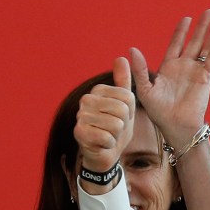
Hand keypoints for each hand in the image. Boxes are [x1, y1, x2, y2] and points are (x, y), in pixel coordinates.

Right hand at [74, 57, 134, 173]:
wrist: (105, 152)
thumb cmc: (116, 128)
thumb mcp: (125, 104)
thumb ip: (124, 82)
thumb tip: (121, 57)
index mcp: (98, 90)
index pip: (128, 97)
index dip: (130, 112)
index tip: (121, 117)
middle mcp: (86, 100)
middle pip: (122, 110)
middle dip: (124, 124)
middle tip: (115, 128)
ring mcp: (81, 116)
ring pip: (116, 124)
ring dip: (116, 135)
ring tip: (108, 135)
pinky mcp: (79, 133)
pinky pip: (107, 138)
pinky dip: (109, 144)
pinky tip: (102, 143)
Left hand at [130, 9, 209, 147]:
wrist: (176, 125)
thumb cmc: (159, 111)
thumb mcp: (145, 89)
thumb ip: (140, 69)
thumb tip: (131, 49)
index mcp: (169, 67)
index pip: (176, 44)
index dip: (181, 32)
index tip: (187, 19)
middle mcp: (184, 67)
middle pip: (195, 41)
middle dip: (201, 26)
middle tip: (208, 11)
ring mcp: (196, 71)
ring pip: (206, 46)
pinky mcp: (206, 76)